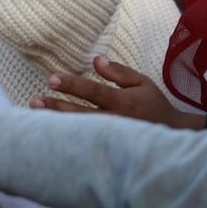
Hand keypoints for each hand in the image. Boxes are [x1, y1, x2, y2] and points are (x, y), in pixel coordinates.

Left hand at [29, 55, 200, 128]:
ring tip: (34, 114)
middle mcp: (115, 120)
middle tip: (35, 100)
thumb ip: (118, 72)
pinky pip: (83, 141)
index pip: (93, 91)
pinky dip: (66, 136)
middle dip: (56, 107)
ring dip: (56, 122)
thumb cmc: (153, 104)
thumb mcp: (142, 83)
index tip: (52, 78)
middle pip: (81, 113)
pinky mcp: (107, 147)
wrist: (171, 135)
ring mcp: (110, 137)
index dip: (72, 85)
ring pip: (79, 130)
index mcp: (123, 102)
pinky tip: (47, 131)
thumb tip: (96, 60)